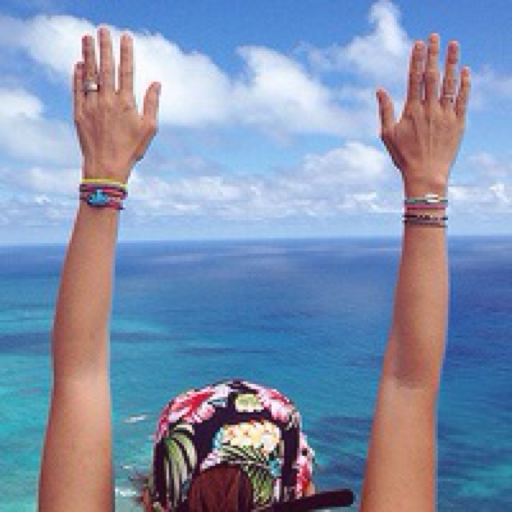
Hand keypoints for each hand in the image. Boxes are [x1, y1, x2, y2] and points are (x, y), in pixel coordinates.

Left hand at [73, 27, 159, 182]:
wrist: (106, 167)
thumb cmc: (131, 150)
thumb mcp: (149, 129)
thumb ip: (152, 104)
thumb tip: (156, 83)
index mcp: (126, 103)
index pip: (126, 71)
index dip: (126, 52)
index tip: (126, 37)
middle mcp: (107, 100)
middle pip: (106, 67)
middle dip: (105, 46)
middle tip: (103, 29)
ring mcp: (91, 105)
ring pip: (90, 74)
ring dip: (89, 54)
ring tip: (88, 38)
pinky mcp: (79, 113)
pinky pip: (78, 89)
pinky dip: (78, 75)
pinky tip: (79, 64)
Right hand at [377, 33, 469, 195]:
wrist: (426, 175)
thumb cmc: (404, 156)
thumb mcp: (387, 135)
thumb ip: (384, 110)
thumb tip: (379, 89)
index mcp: (411, 111)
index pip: (414, 79)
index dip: (416, 59)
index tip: (418, 44)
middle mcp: (429, 110)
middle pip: (432, 76)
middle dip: (433, 54)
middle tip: (435, 37)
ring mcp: (445, 115)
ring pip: (449, 83)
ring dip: (451, 62)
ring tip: (453, 45)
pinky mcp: (458, 123)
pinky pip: (463, 99)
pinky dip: (464, 84)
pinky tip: (465, 71)